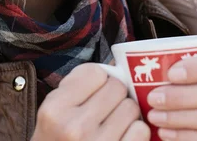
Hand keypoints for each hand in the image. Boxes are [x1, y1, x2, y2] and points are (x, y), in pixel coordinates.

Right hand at [32, 63, 149, 140]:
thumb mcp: (54, 110)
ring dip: (127, 112)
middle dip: (115, 94)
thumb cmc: (57, 138)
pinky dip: (136, 131)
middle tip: (106, 106)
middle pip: (116, 87)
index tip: (95, 90)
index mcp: (55, 109)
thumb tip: (117, 64)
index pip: (95, 72)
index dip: (99, 79)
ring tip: (113, 122)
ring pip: (131, 107)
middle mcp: (75, 127)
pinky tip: (122, 136)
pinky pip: (141, 130)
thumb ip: (79, 85)